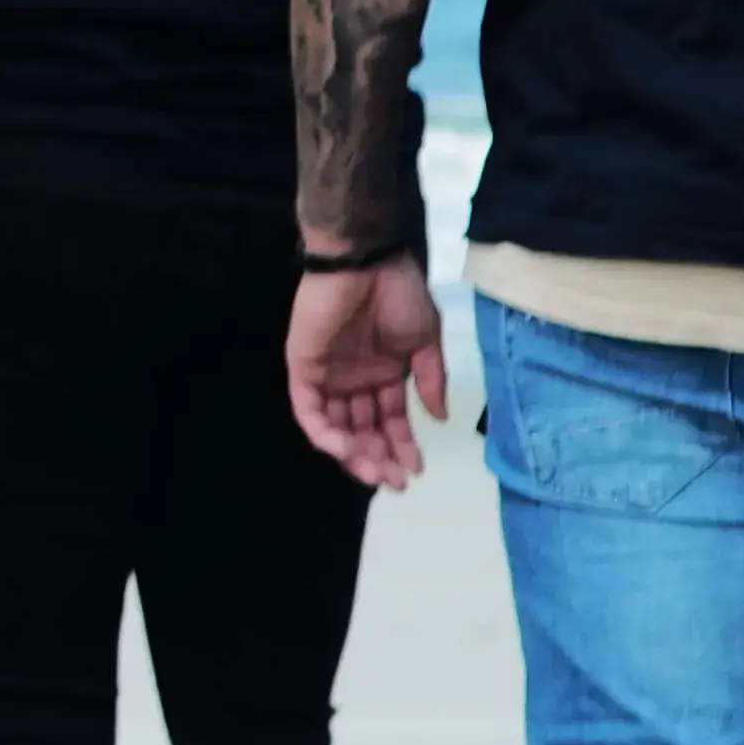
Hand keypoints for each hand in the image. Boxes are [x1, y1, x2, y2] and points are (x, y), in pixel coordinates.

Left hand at [285, 255, 447, 493]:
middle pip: (362, 430)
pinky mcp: (303, 368)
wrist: (367, 263)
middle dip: (379, 457)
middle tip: (396, 480)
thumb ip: (431, 380)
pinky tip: (348, 448)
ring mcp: (328, 376)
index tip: (416, 469)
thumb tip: (441, 418)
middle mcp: (354, 379)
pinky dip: (325, 434)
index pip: (389, 420)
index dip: (401, 446)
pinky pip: (309, 411)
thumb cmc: (398, 294)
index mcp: (383, 373)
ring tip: (377, 470)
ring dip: (355, 453)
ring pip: (336, 427)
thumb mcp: (426, 340)